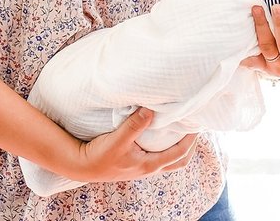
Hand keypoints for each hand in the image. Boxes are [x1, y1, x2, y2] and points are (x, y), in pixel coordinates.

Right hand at [71, 107, 197, 183]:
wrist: (82, 166)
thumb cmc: (100, 156)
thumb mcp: (118, 139)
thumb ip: (134, 125)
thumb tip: (151, 110)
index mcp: (149, 165)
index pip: (179, 154)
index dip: (191, 140)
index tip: (197, 126)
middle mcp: (148, 168)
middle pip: (178, 160)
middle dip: (190, 146)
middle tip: (194, 129)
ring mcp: (142, 166)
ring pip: (168, 159)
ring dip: (178, 146)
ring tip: (180, 129)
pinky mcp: (134, 162)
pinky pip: (157, 155)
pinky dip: (165, 146)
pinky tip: (159, 134)